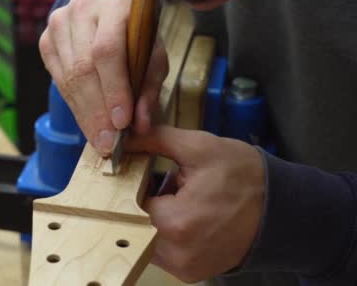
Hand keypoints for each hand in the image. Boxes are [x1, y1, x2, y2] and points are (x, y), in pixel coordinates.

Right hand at [39, 0, 167, 155]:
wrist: (108, 14)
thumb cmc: (136, 36)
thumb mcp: (154, 56)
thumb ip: (149, 88)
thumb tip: (141, 125)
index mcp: (115, 6)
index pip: (107, 50)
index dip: (113, 89)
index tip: (121, 122)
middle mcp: (82, 9)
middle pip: (83, 67)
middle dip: (97, 111)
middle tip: (107, 142)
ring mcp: (59, 23)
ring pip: (68, 78)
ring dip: (85, 114)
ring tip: (99, 138)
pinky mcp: (46, 40)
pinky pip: (59, 80)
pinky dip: (74, 106)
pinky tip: (87, 123)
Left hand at [127, 125, 264, 282]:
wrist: (283, 209)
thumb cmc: (245, 176)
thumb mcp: (200, 147)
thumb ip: (156, 140)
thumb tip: (126, 138)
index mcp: (176, 222)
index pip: (129, 203)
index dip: (135, 185)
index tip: (147, 174)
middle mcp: (176, 253)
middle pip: (135, 223)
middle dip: (144, 203)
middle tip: (166, 186)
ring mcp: (184, 268)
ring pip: (146, 239)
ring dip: (153, 220)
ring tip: (178, 201)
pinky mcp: (191, 273)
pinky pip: (162, 252)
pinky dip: (166, 234)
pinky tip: (186, 217)